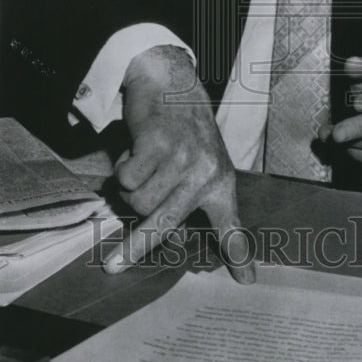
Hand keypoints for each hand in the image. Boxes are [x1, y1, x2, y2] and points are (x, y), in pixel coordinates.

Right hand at [102, 45, 254, 282]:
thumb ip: (187, 198)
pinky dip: (121, 167)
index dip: (238, 254)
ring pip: (139, 199)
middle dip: (137, 246)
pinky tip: (134, 149)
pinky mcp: (158, 143)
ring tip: (142, 163)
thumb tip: (169, 242)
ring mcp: (183, 157)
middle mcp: (206, 172)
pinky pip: (127, 177)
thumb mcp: (199, 162)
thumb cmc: (181, 128)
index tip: (247, 282)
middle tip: (114, 265)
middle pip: (165, 222)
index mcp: (221, 181)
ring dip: (130, 186)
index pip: (231, 224)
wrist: (170, 80)